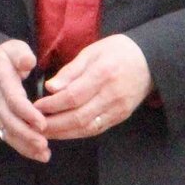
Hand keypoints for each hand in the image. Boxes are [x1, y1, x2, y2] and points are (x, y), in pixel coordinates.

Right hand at [0, 39, 47, 161]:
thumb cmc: (8, 57)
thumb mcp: (14, 48)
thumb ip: (21, 55)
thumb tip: (28, 62)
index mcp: (1, 80)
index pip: (12, 99)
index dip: (26, 113)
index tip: (42, 123)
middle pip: (9, 120)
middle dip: (26, 134)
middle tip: (44, 144)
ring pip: (8, 132)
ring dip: (25, 145)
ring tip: (44, 154)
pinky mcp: (1, 120)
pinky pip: (10, 136)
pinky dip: (24, 148)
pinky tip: (40, 155)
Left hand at [35, 34, 151, 139]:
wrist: (150, 60)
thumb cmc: (117, 51)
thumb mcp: (92, 51)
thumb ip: (71, 71)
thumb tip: (50, 88)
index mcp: (103, 74)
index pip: (73, 96)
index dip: (52, 105)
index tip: (35, 106)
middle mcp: (112, 95)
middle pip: (78, 116)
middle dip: (54, 124)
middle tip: (34, 124)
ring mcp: (118, 108)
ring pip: (87, 127)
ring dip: (63, 133)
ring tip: (44, 132)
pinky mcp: (121, 116)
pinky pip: (96, 129)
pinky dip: (77, 133)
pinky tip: (62, 132)